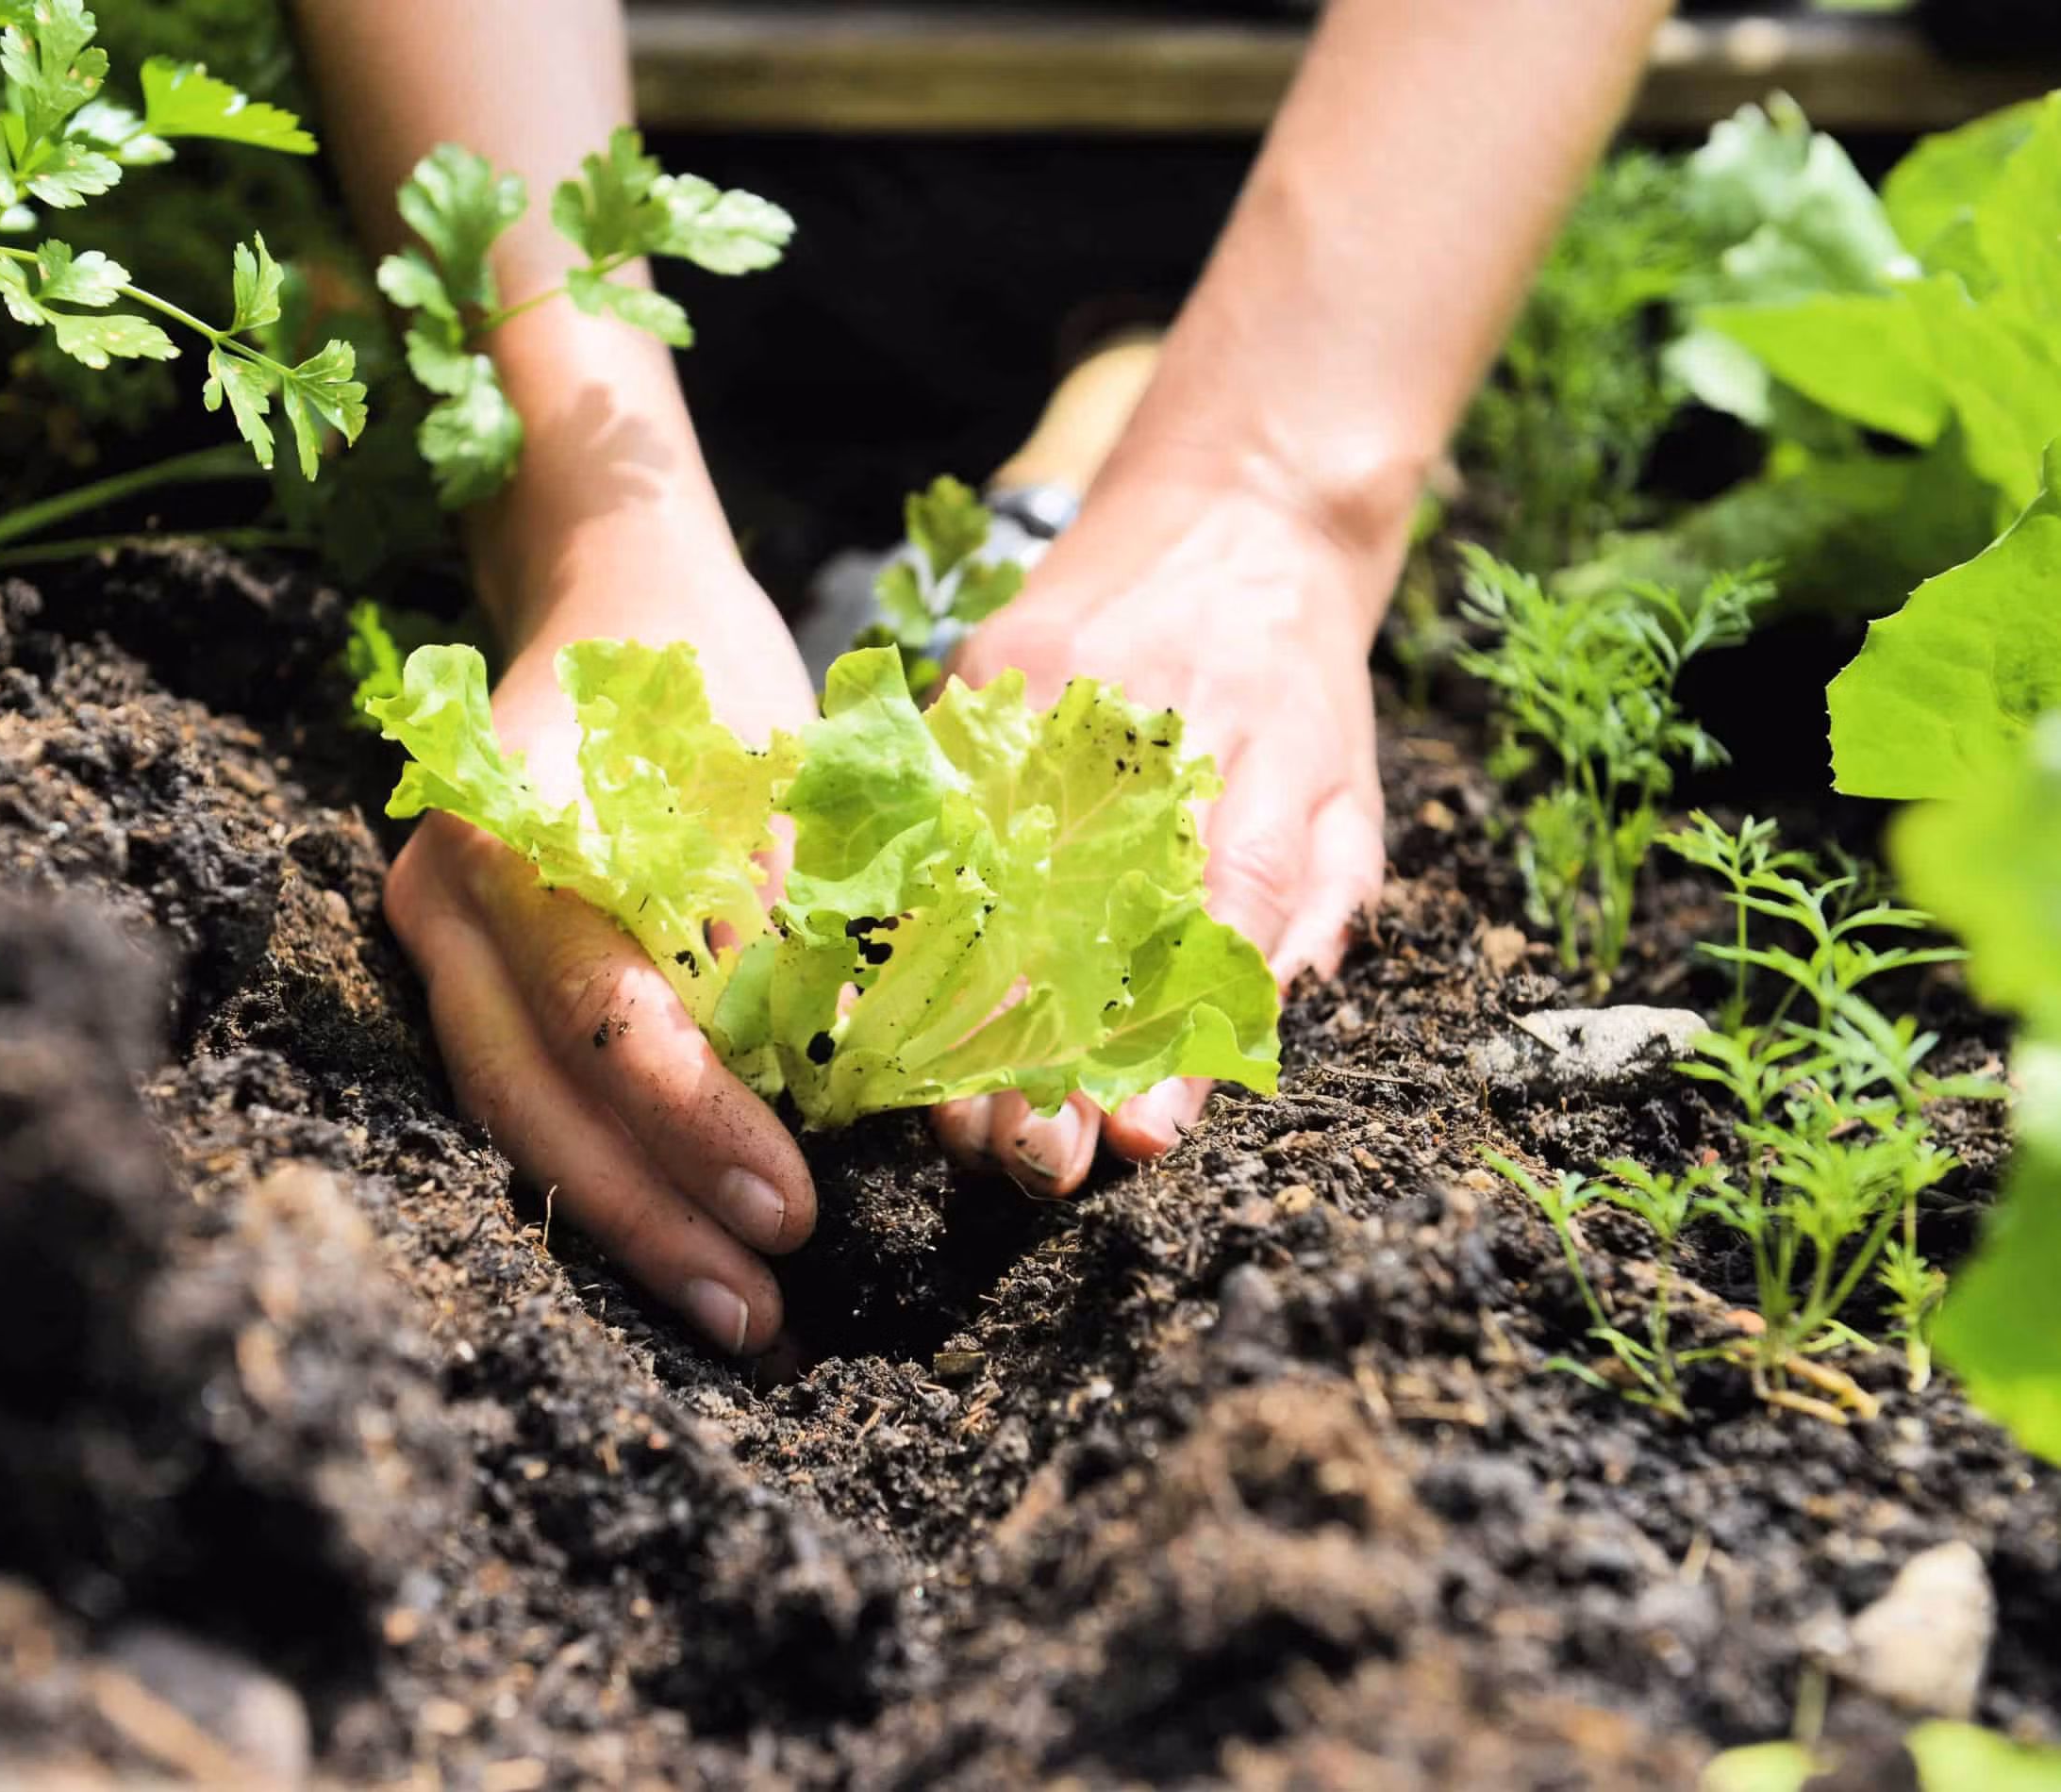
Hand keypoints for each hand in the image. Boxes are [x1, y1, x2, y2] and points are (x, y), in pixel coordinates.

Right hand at [383, 533, 819, 1355]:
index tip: (796, 1209)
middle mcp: (448, 895)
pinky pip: (512, 1095)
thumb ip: (791, 921)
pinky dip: (593, 1174)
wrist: (607, 592)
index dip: (696, 1124)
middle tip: (758, 1312)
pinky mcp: (459, 971)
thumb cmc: (710, 674)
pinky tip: (672, 1244)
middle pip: (532, 1094)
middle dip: (649, 1215)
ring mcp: (435, 938)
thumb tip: (839, 1088)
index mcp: (522, 830)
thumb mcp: (776, 774)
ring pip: (508, 1114)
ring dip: (619, 1222)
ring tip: (730, 1312)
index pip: (602, 1012)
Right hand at [933, 465, 1393, 1191]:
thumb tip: (1260, 1022)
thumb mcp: (1349, 789)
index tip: (1135, 1138)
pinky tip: (888, 996)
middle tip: (1028, 1162)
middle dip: (1048, 1052)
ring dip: (968, 1007)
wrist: (1236, 505)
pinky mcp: (984, 672)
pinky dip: (907, 906)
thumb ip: (1318, 904)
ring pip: (992, 870)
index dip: (1174, 1038)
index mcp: (1265, 764)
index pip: (1218, 919)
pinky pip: (933, 805)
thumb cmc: (1299, 679)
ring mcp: (1054, 696)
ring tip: (953, 1114)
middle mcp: (1154, 730)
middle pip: (1086, 913)